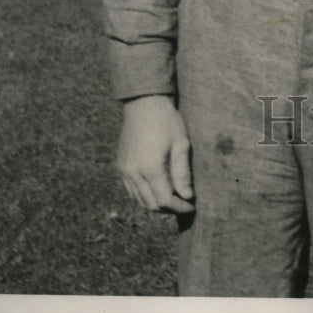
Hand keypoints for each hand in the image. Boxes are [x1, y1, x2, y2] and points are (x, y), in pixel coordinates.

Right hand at [116, 95, 194, 213]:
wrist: (143, 103)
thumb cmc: (166, 121)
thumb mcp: (181, 143)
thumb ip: (182, 173)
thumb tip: (187, 196)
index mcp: (150, 168)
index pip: (164, 201)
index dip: (179, 207)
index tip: (191, 206)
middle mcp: (133, 173)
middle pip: (150, 205)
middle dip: (169, 209)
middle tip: (183, 203)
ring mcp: (124, 170)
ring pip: (139, 200)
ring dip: (156, 203)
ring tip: (173, 197)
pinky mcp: (121, 166)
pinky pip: (131, 190)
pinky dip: (144, 195)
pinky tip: (158, 188)